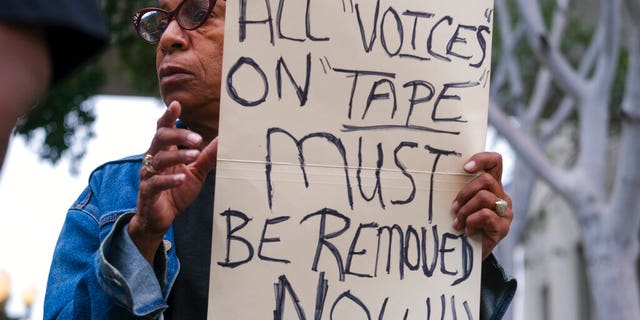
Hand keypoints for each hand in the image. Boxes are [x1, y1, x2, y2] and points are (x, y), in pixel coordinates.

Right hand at [128, 101, 217, 262]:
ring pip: (159, 158)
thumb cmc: (177, 191)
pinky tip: (181, 178)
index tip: (176, 104)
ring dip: (177, 155)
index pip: (164, 128)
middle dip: (179, 135)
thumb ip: (207, 156)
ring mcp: (148, 174)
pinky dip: (169, 179)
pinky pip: (155, 182)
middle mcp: (154, 158)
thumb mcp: (196, 172)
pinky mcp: (148, 191)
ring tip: (194, 155)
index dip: (169, 116)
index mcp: (164, 150)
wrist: (160, 217)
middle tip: (198, 138)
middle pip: (161, 138)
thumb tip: (224, 140)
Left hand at [451, 152, 512, 259]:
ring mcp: (505, 212)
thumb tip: (440, 175)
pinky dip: (471, 222)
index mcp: (492, 186)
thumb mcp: (460, 203)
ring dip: (466, 210)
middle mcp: (502, 196)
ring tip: (458, 222)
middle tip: (454, 208)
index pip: (495, 162)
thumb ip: (461, 190)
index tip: (465, 168)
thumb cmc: (461, 224)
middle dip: (465, 193)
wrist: (467, 254)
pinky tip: (467, 231)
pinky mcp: (503, 228)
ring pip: (484, 197)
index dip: (482, 160)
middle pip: (486, 180)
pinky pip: (485, 215)